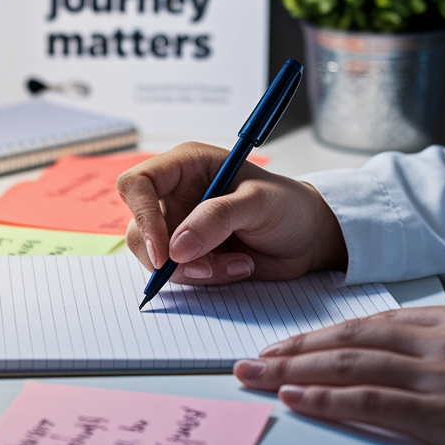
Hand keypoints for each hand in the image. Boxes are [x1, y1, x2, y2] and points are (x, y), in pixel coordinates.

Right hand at [115, 142, 346, 283]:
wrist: (307, 237)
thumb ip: (217, 218)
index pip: (138, 184)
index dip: (143, 216)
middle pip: (139, 229)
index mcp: (186, 165)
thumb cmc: (287, 205)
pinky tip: (237, 267)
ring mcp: (180, 227)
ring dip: (195, 270)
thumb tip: (176, 247)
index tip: (164, 251)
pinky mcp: (190, 254)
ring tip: (236, 263)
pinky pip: (179, 275)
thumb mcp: (258, 203)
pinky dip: (206, 278)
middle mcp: (176, 194)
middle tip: (208, 268)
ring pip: (156, 258)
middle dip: (171, 257)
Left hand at [233, 304, 444, 444]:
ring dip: (295, 371)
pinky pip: (374, 402)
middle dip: (294, 348)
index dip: (321, 333)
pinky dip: (329, 398)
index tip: (288, 343)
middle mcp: (444, 338)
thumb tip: (400, 361)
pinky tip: (297, 399)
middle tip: (252, 358)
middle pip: (350, 338)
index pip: (371, 321)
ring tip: (257, 376)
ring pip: (351, 364)